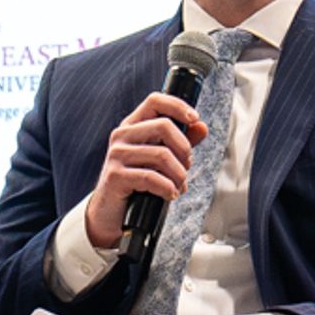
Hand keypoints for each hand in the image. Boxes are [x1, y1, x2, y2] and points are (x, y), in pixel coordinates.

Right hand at [84, 91, 207, 250]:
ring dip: (179, 175)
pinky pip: (151, 177)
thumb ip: (181, 143)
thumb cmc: (138, 184)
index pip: (155, 101)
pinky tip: (170, 194)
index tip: (195, 119)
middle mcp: (122, 135)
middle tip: (186, 167)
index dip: (178, 106)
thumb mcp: (161, 160)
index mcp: (132, 126)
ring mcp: (116, 155)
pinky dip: (168, 188)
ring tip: (179, 186)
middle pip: (164, 126)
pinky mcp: (115, 176)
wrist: (112, 213)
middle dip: (184, 149)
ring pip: (162, 155)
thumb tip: (202, 128)